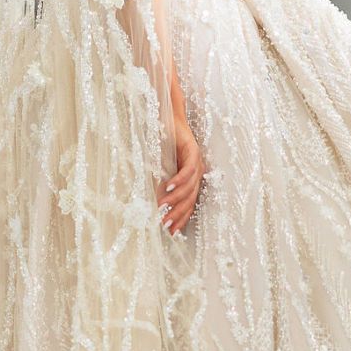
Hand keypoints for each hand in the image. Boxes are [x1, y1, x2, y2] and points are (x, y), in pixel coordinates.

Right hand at [161, 114, 202, 234]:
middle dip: (177, 214)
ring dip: (175, 199)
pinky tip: (167, 188)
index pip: (188, 204)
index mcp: (191, 180)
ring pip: (189, 187)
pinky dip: (178, 181)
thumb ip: (160, 183)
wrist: (170, 118)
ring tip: (162, 208)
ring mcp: (197, 163)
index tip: (171, 232)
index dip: (181, 219)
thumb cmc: (164, 143)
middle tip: (165, 225)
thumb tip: (152, 202)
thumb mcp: (161, 167)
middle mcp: (197, 174)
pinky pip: (187, 170)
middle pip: (190, 199)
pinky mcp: (193, 152)